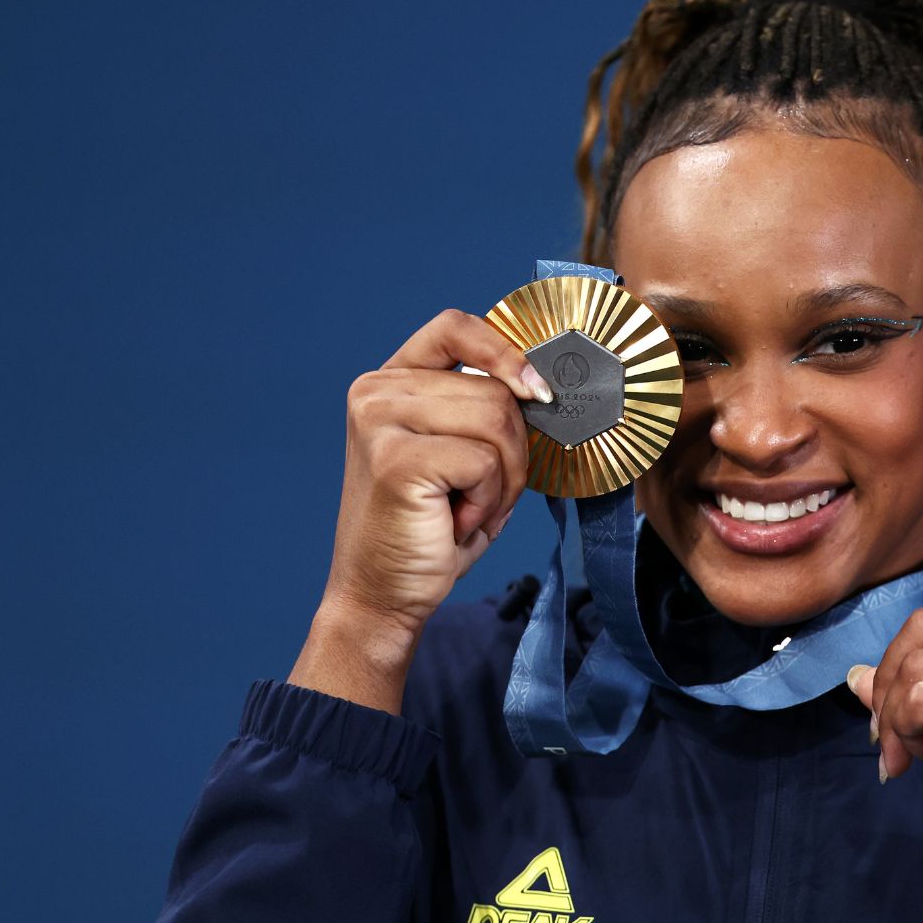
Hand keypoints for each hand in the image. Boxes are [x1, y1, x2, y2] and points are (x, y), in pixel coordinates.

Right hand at [292, 309, 545, 710]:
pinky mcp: (395, 459)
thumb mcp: (463, 454)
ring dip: (504, 479)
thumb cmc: (431, 527)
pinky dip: (488, 499)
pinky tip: (455, 521)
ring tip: (467, 508)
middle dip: (515, 451)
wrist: (384, 595)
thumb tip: (546, 386)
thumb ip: (487, 410)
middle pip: (496, 389)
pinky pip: (485, 460)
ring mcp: (379, 420)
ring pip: (497, 422)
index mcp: (391, 380)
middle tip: (485, 494)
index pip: (457, 327)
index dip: (506, 352)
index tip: (537, 393)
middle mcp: (376, 391)